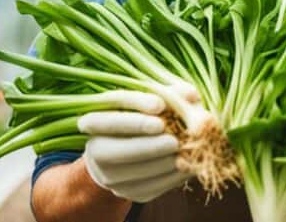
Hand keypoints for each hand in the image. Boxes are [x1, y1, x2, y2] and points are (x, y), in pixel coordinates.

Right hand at [77, 84, 198, 202]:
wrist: (137, 149)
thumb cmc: (147, 115)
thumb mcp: (156, 100)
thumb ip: (172, 94)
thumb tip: (191, 95)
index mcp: (94, 122)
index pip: (106, 119)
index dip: (131, 112)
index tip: (160, 105)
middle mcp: (95, 150)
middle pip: (113, 151)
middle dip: (146, 146)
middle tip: (173, 141)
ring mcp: (109, 175)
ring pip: (131, 173)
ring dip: (162, 163)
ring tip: (186, 152)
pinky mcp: (128, 191)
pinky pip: (149, 188)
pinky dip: (171, 178)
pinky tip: (188, 166)